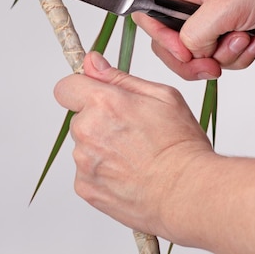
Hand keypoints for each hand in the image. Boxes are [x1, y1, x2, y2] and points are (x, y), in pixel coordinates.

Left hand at [54, 52, 254, 252]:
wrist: (188, 193)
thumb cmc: (180, 145)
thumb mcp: (161, 96)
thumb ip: (118, 78)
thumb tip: (92, 62)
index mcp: (102, 103)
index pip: (66, 88)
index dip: (80, 91)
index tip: (93, 98)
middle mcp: (86, 130)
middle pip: (79, 119)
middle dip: (98, 122)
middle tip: (130, 134)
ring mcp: (83, 161)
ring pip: (84, 147)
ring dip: (101, 149)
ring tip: (134, 158)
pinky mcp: (85, 187)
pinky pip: (87, 172)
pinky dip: (102, 173)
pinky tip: (128, 175)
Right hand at [133, 0, 254, 79]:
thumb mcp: (226, 6)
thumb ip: (195, 32)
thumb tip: (188, 52)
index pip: (149, 15)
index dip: (160, 37)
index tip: (183, 51)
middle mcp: (191, 3)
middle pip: (171, 43)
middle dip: (193, 59)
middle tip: (210, 65)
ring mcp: (209, 20)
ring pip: (197, 55)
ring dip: (223, 55)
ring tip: (244, 38)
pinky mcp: (225, 34)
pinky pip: (218, 58)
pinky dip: (237, 56)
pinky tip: (253, 40)